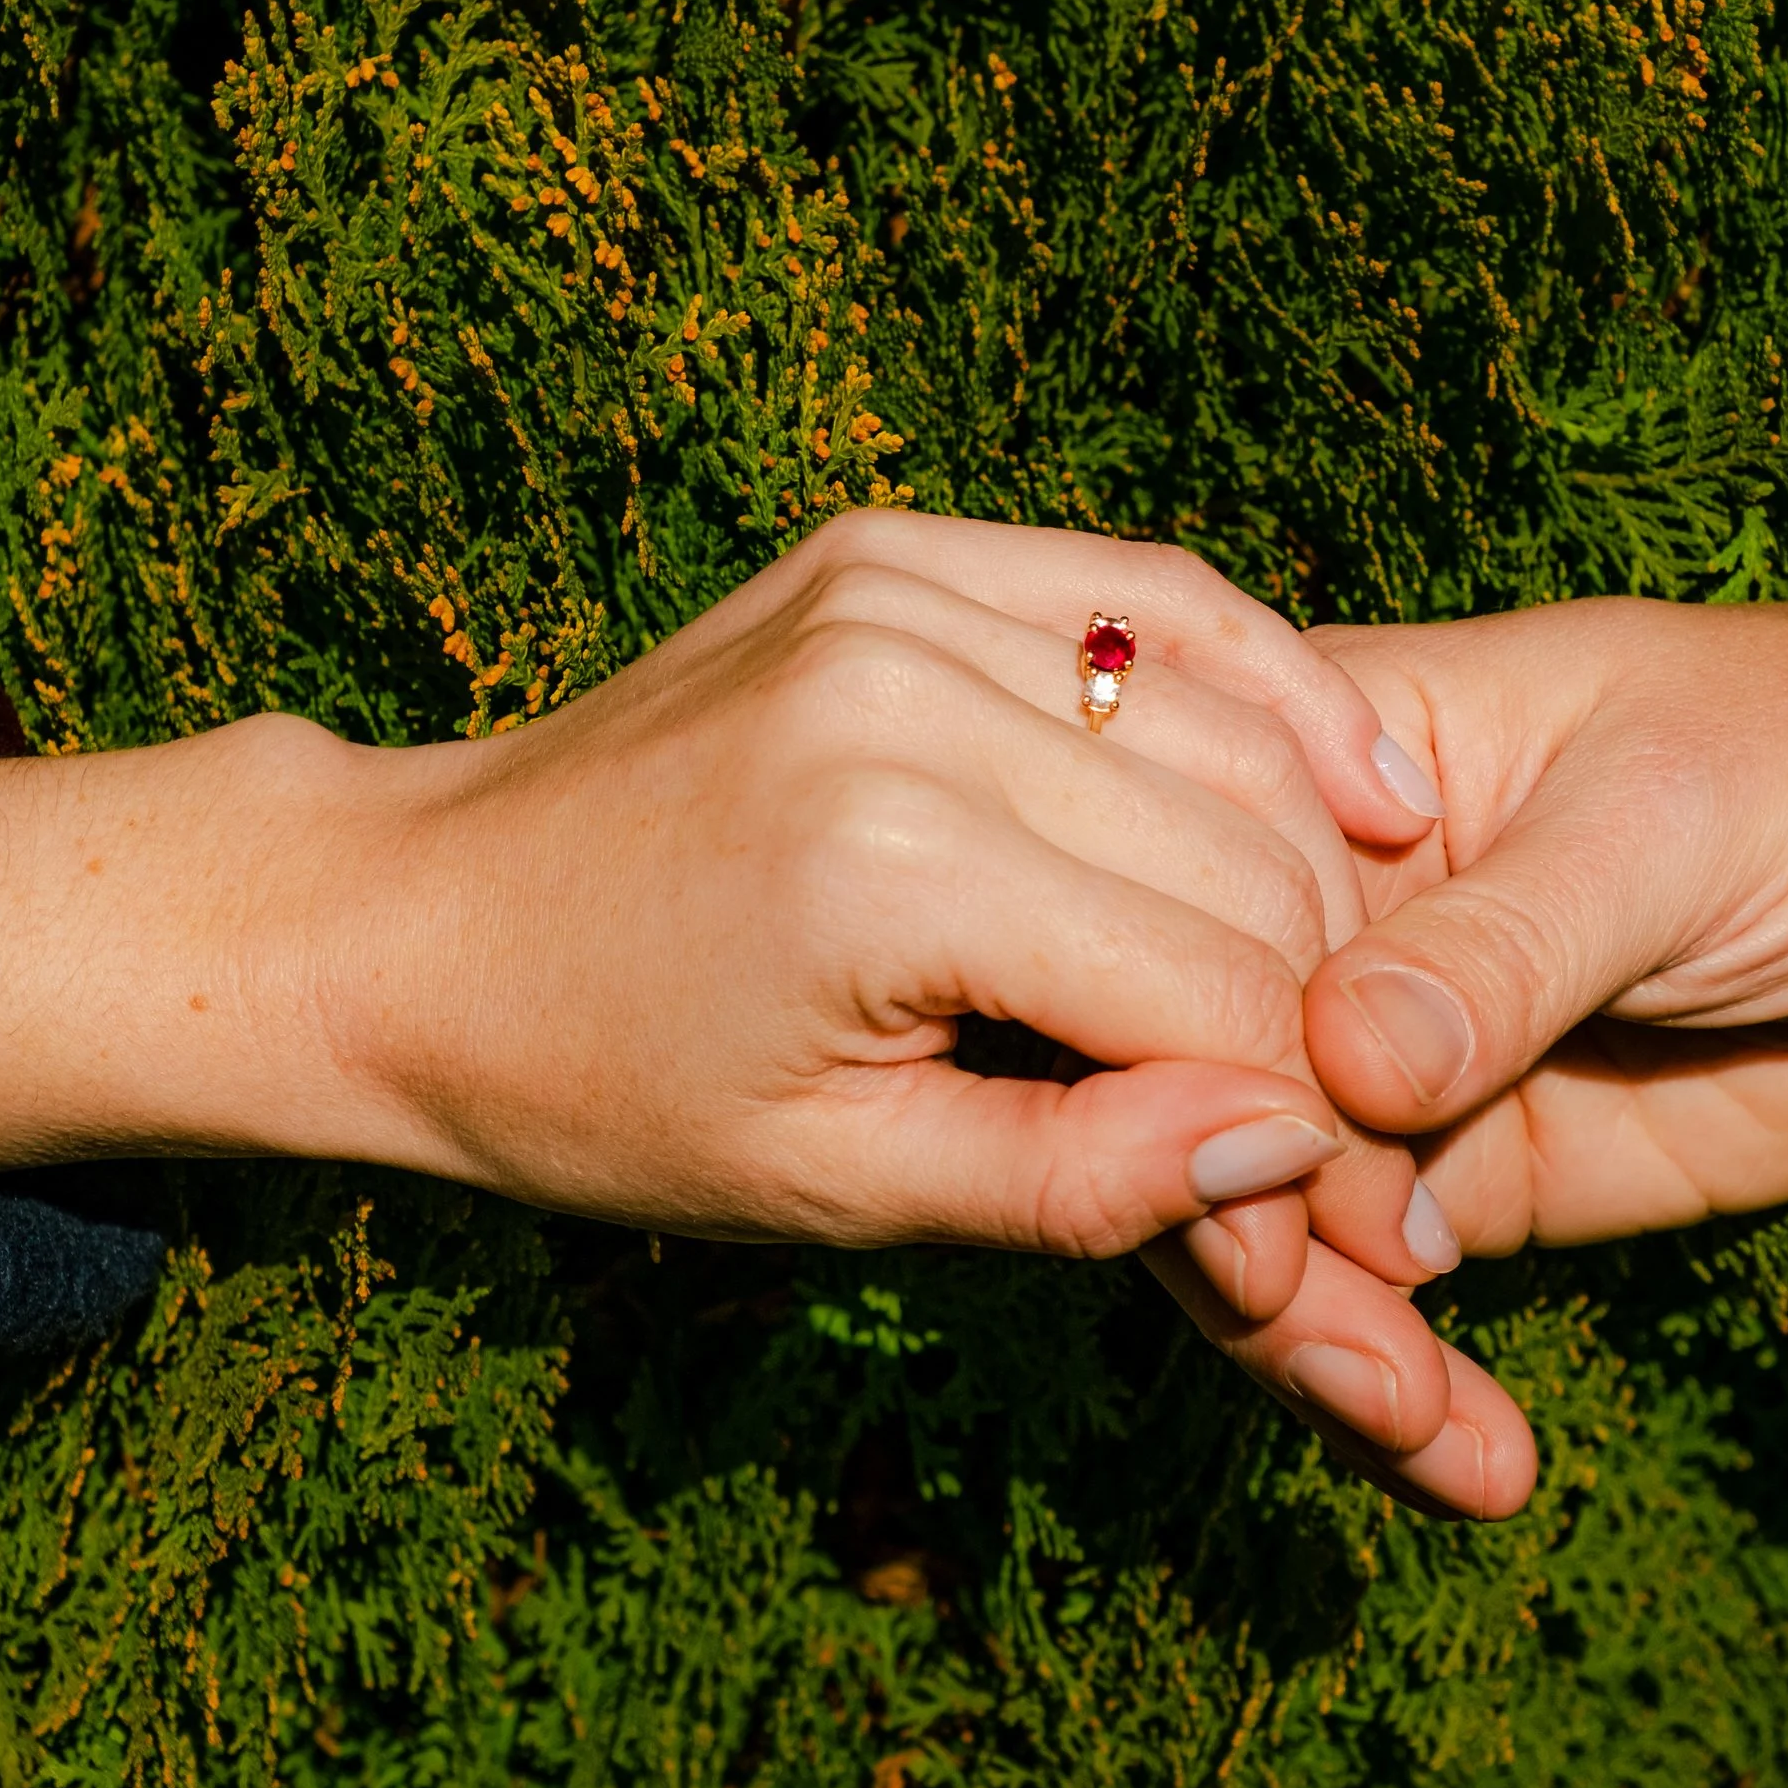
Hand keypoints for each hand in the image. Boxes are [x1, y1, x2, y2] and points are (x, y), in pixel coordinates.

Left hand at [0, 511, 1521, 1491]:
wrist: (415, 922)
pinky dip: (1268, 688)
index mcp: (884, 861)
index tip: (1336, 1241)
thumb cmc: (604, 1092)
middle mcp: (904, 687)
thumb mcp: (835, 1189)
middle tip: (1356, 1145)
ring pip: (1225, 730)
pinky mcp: (899, 545)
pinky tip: (1364, 784)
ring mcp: (900, 587)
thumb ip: (1076, 1182)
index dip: (1302, 1136)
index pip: (1213, 1000)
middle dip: (1321, 1016)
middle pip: (1245, 863)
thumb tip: (1290, 1151)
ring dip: (1317, 870)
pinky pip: (1153, 599)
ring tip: (1372, 994)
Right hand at [1149, 586, 1787, 1523]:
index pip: (1172, 918)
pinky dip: (1405, 1389)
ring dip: (1324, 1344)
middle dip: (1244, 1239)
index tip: (1248, 1188)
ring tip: (1423, 1431)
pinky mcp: (1481, 1173)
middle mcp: (1317, 914)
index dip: (1178, 1064)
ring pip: (1272, 1218)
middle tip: (1351, 1359)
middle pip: (1189, 1091)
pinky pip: (1389, 1295)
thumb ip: (1509, 938)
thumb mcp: (1678, 819)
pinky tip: (1472, 1466)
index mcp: (1317, 763)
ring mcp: (1392, 1059)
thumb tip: (1344, 1066)